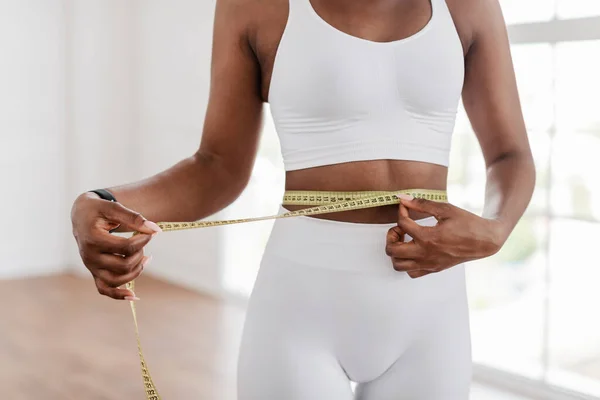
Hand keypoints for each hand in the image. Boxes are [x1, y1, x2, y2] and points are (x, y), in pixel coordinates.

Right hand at [71, 192, 161, 299]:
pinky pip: (105, 289)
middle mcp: (89, 257)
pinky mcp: (94, 272)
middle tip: (143, 241)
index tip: (150, 232)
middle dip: (140, 253)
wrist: (81, 215)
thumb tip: (155, 230)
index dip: (143, 240)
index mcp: (93, 239)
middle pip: (123, 265)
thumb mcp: (114, 208)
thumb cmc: (99, 210)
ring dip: (136, 271)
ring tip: (145, 257)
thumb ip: (134, 218)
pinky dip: (119, 295)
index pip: (125, 248)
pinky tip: (134, 295)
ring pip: (117, 280)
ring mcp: (91, 267)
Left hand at [385, 195, 506, 278]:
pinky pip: (411, 272)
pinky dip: (406, 262)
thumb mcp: (445, 209)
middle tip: (400, 228)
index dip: (401, 211)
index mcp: (428, 237)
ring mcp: (429, 264)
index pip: (402, 223)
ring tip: (405, 240)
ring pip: (398, 265)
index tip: (404, 206)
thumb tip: (403, 199)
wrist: (484, 240)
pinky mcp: (433, 269)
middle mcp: (425, 254)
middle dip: (391, 236)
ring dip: (396, 251)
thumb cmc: (467, 223)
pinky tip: (413, 250)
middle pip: (392, 250)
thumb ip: (422, 204)